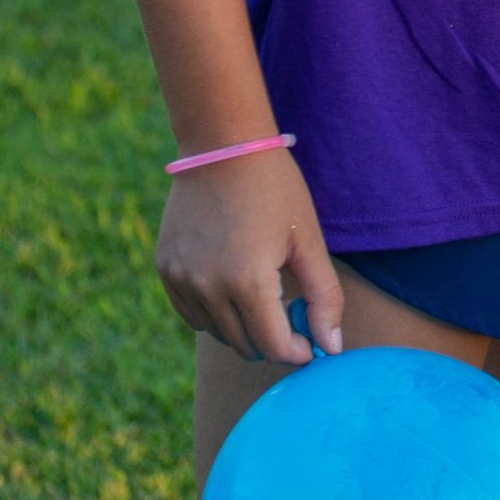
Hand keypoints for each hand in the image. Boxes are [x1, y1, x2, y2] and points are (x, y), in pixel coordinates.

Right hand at [156, 144, 343, 363]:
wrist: (222, 147)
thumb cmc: (275, 189)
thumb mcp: (308, 241)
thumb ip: (324, 297)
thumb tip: (332, 348)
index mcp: (248, 281)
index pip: (275, 347)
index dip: (299, 352)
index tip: (312, 342)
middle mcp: (208, 287)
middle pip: (246, 346)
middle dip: (274, 341)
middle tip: (292, 314)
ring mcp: (182, 280)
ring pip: (218, 334)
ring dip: (244, 329)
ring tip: (265, 295)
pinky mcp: (167, 270)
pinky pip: (192, 315)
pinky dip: (215, 314)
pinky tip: (234, 288)